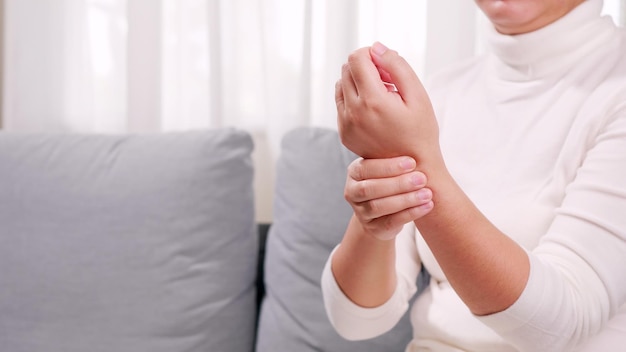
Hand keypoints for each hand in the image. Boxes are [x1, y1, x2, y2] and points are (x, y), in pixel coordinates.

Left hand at [335, 42, 440, 165]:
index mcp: (372, 101)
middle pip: (346, 69)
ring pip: (341, 85)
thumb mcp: (418, 95)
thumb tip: (376, 47)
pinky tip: (375, 110)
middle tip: (388, 83)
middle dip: (366, 68)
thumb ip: (397, 66)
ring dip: (358, 82)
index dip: (371, 54)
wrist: (414, 169)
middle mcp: (353, 112)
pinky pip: (341, 103)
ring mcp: (345, 124)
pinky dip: (354, 98)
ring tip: (382, 96)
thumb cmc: (421, 130)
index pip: (356, 59)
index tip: (388, 67)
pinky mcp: (344, 133)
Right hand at [345, 156, 433, 240]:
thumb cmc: (390, 179)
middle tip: (422, 178)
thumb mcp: (388, 166)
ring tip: (427, 193)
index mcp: (354, 172)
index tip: (412, 162)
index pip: (366, 168)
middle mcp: (352, 192)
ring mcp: (361, 213)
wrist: (384, 211)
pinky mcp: (373, 228)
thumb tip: (417, 135)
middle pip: (371, 189)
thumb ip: (394, 155)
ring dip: (406, 200)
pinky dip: (411, 214)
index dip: (388, 166)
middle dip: (398, 184)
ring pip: (379, 207)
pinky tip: (427, 206)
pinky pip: (391, 222)